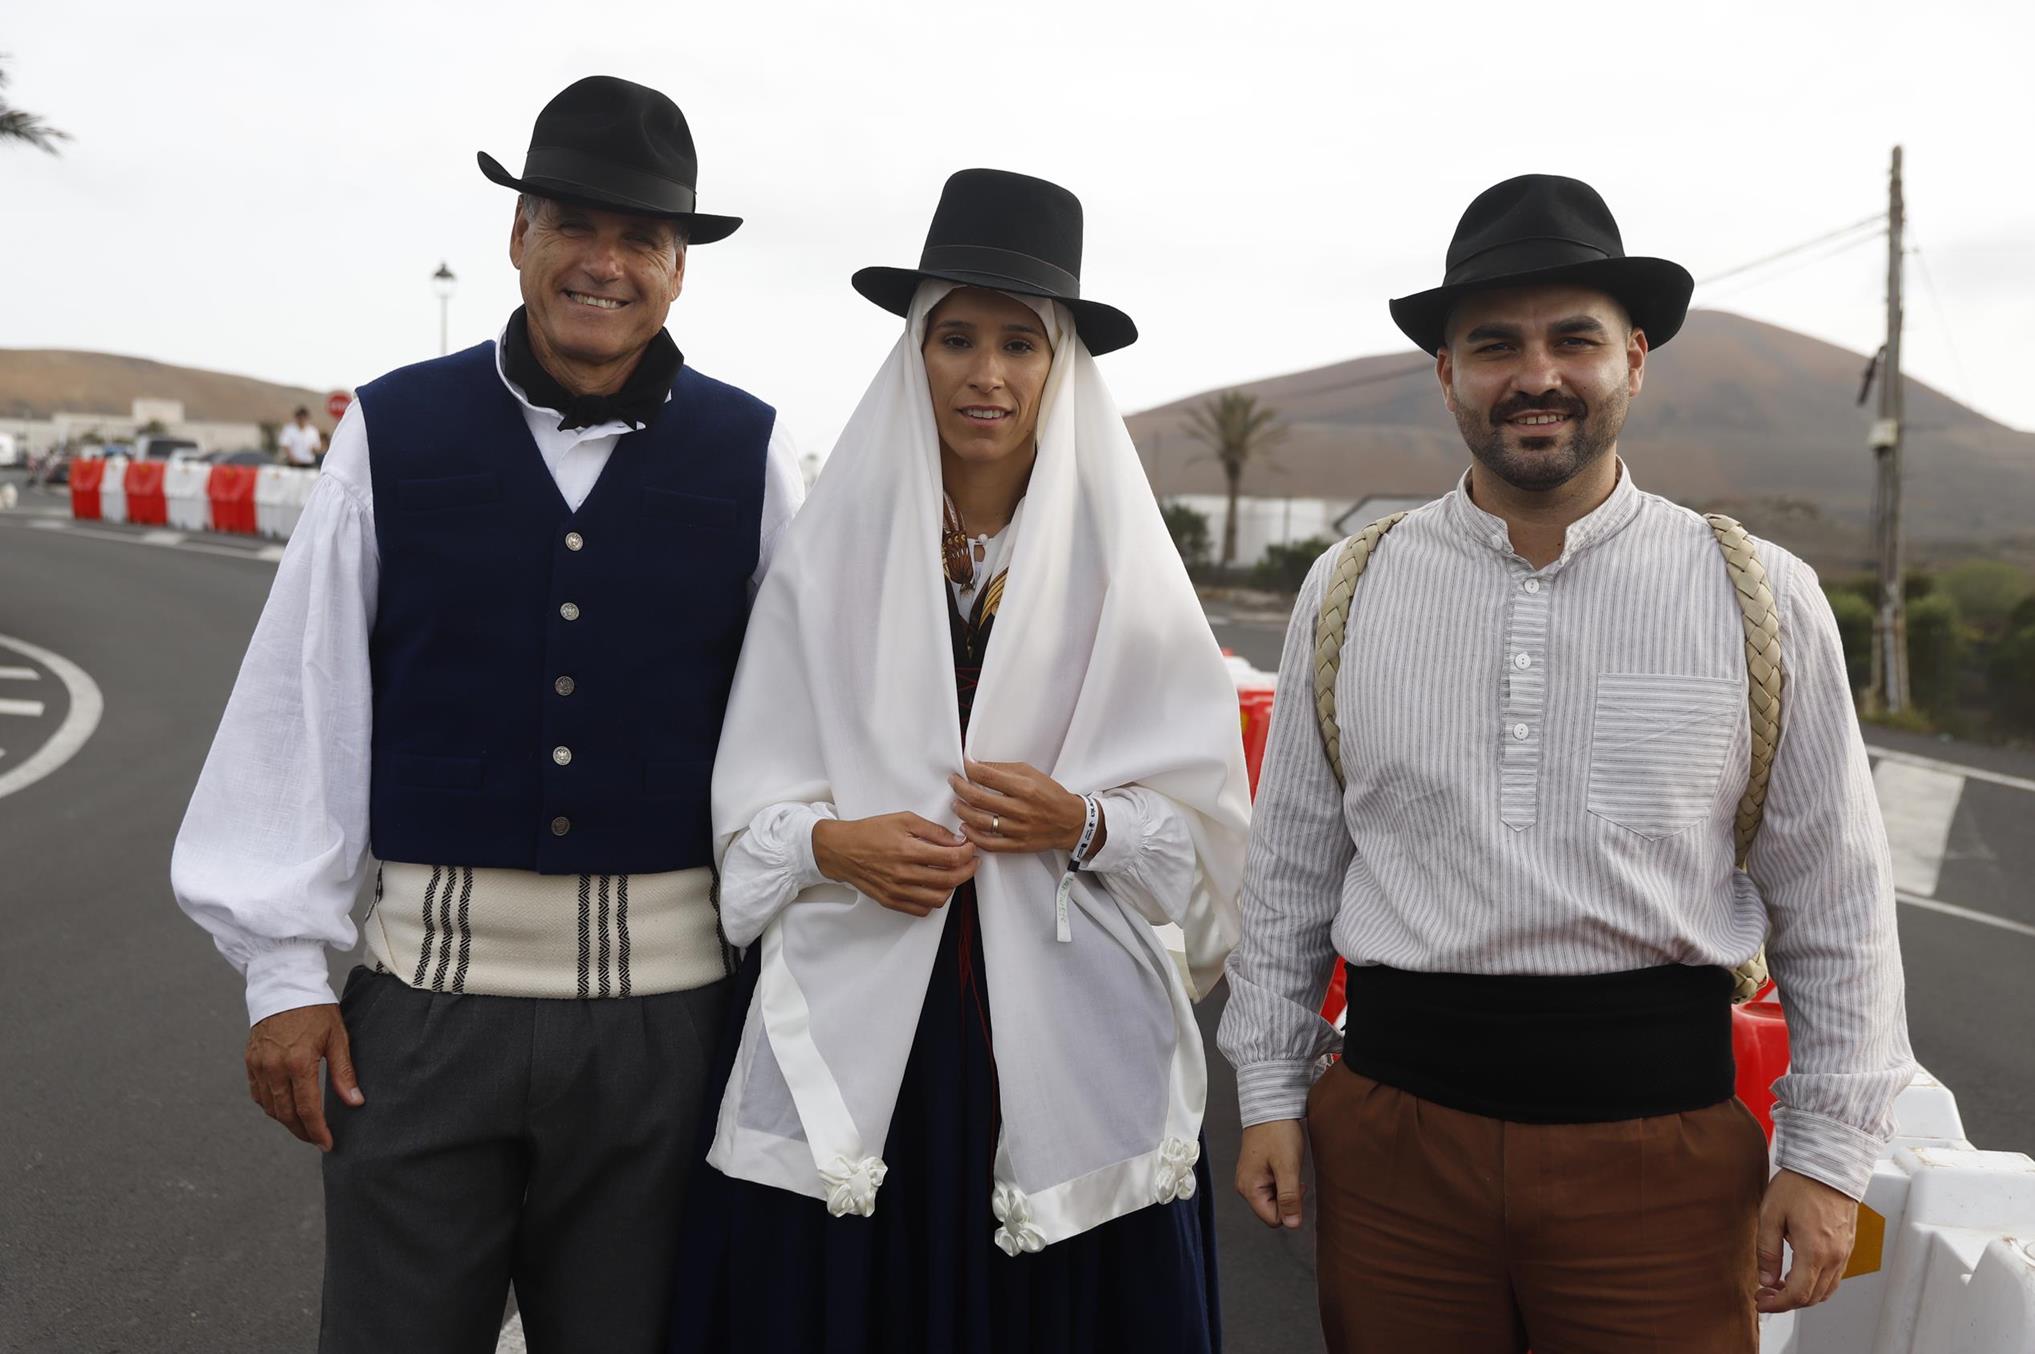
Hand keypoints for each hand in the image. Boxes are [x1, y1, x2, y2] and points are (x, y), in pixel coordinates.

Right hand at [245, 1003, 363, 1150]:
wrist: (284, 986)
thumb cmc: (316, 1009)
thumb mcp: (337, 1037)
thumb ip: (344, 1073)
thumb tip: (355, 1102)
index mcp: (298, 1062)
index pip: (307, 1108)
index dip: (317, 1131)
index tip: (327, 1144)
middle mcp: (274, 1067)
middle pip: (286, 1114)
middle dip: (302, 1131)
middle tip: (317, 1139)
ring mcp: (258, 1065)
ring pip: (270, 1107)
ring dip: (286, 1121)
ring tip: (304, 1127)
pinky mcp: (250, 1061)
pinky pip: (258, 1094)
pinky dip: (271, 1106)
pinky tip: (284, 1109)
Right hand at [812, 812, 977, 916]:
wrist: (841, 850)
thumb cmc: (871, 832)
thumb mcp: (904, 820)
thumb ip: (933, 831)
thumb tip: (957, 840)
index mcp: (907, 851)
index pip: (950, 859)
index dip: (967, 853)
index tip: (971, 847)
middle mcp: (903, 874)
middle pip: (949, 880)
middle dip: (967, 870)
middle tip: (971, 861)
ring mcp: (897, 891)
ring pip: (938, 899)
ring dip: (953, 887)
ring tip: (954, 874)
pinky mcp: (891, 901)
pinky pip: (921, 910)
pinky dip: (934, 901)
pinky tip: (935, 888)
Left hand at [950, 759, 1089, 854]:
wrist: (1071, 822)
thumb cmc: (1050, 794)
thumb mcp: (1031, 773)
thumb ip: (1004, 769)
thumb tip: (977, 766)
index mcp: (1025, 787)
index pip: (988, 775)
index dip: (969, 770)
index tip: (962, 767)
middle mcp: (1021, 809)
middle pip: (978, 798)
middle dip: (959, 788)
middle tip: (953, 783)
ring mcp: (1019, 829)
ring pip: (980, 821)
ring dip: (962, 811)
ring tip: (956, 804)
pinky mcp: (1018, 845)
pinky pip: (989, 843)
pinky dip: (973, 836)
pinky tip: (965, 827)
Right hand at [1235, 1119, 1306, 1229]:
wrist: (1271, 1107)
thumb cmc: (1278, 1133)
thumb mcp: (1288, 1167)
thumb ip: (1290, 1197)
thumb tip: (1292, 1225)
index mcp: (1249, 1189)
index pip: (1273, 1220)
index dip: (1290, 1208)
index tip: (1296, 1186)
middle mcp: (1245, 1187)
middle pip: (1273, 1210)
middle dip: (1288, 1197)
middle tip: (1293, 1173)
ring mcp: (1249, 1178)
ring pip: (1274, 1198)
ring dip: (1287, 1187)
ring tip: (1289, 1167)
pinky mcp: (1256, 1171)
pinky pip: (1272, 1187)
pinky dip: (1283, 1180)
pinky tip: (1285, 1165)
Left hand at [1755, 1168, 1857, 1311]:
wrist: (1828, 1165)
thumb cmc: (1799, 1185)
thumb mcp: (1771, 1215)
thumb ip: (1767, 1250)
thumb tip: (1766, 1279)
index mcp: (1814, 1252)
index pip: (1797, 1294)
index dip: (1777, 1304)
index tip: (1761, 1301)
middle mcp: (1834, 1257)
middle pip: (1813, 1297)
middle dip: (1787, 1301)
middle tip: (1765, 1293)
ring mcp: (1844, 1253)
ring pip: (1826, 1290)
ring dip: (1803, 1294)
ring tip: (1779, 1284)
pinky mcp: (1847, 1246)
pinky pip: (1834, 1277)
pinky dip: (1816, 1283)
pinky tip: (1798, 1273)